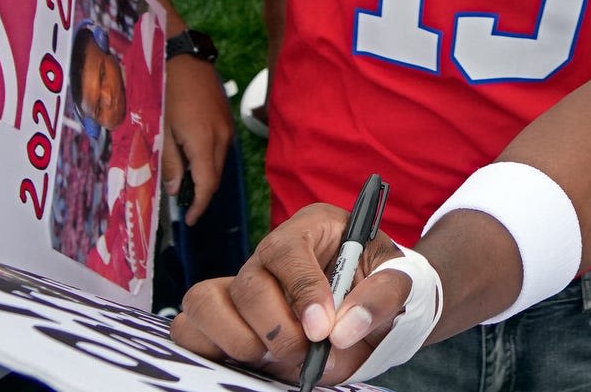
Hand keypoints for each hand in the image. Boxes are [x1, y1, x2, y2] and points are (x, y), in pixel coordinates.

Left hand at [163, 54, 231, 223]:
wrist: (184, 58)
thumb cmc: (167, 93)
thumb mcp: (162, 130)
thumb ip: (170, 161)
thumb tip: (175, 189)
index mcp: (204, 142)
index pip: (207, 184)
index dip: (199, 206)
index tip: (190, 220)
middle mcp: (222, 138)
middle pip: (215, 176)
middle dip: (201, 194)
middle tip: (184, 206)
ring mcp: (227, 128)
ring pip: (219, 163)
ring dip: (205, 177)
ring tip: (185, 182)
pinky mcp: (227, 119)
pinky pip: (220, 149)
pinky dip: (209, 160)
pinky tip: (193, 158)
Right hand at [171, 203, 415, 382]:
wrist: (374, 314)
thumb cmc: (384, 288)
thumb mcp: (402, 283)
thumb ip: (380, 299)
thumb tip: (343, 330)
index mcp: (312, 228)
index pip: (287, 250)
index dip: (300, 291)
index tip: (321, 330)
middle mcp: (269, 254)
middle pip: (248, 283)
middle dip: (276, 328)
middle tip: (306, 353)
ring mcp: (240, 286)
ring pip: (204, 302)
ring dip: (238, 340)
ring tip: (277, 358)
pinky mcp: (222, 318)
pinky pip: (188, 328)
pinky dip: (208, 349)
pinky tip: (247, 362)